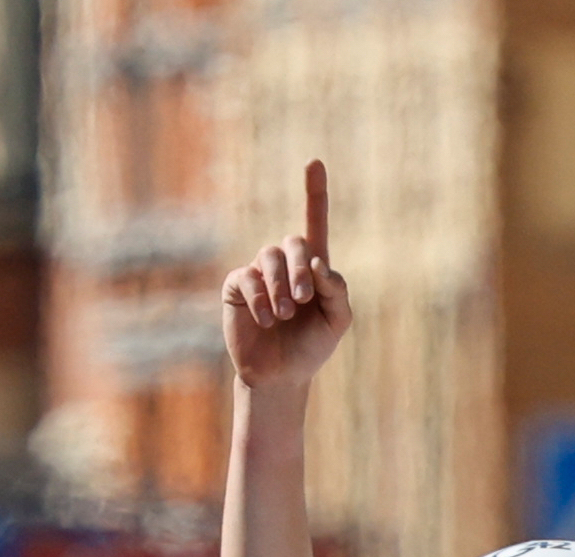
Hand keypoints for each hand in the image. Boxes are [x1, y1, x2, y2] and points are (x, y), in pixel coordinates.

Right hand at [222, 160, 351, 389]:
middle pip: (293, 242)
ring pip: (269, 257)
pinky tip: (266, 319)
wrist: (281, 376)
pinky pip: (247, 278)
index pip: (315, 223)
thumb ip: (336, 291)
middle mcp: (286, 264)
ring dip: (280, 285)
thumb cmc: (311, 348)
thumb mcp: (337, 322)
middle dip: (300, 270)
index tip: (314, 162)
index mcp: (313, 268)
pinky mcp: (237, 286)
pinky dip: (260, 298)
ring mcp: (259, 272)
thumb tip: (320, 262)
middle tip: (302, 301)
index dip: (315, 193)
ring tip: (283, 314)